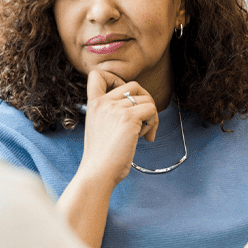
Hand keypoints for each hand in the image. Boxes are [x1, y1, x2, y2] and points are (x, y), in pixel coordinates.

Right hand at [79, 69, 159, 184]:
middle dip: (145, 101)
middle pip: (134, 85)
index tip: (124, 97)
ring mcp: (116, 108)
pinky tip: (145, 138)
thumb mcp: (98, 127)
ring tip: (143, 134)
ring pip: (147, 99)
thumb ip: (110, 113)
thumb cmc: (101, 157)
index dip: (115, 79)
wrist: (97, 172)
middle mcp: (103, 102)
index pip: (97, 75)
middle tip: (144, 121)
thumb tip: (137, 104)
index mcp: (93, 104)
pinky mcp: (129, 118)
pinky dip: (154, 123)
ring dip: (151, 116)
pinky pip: (152, 110)